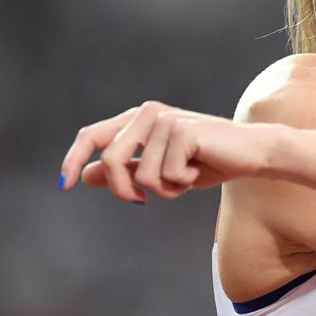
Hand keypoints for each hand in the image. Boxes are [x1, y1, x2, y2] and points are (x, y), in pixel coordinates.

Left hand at [60, 100, 283, 202]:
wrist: (251, 154)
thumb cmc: (208, 161)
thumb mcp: (161, 171)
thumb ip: (126, 170)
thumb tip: (87, 174)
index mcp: (139, 118)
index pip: (92, 135)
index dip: (74, 159)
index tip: (64, 186)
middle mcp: (149, 113)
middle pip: (112, 159)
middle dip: (122, 189)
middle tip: (138, 202)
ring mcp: (166, 119)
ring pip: (142, 174)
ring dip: (165, 188)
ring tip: (186, 177)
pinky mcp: (182, 130)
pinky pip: (166, 174)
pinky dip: (182, 183)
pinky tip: (199, 169)